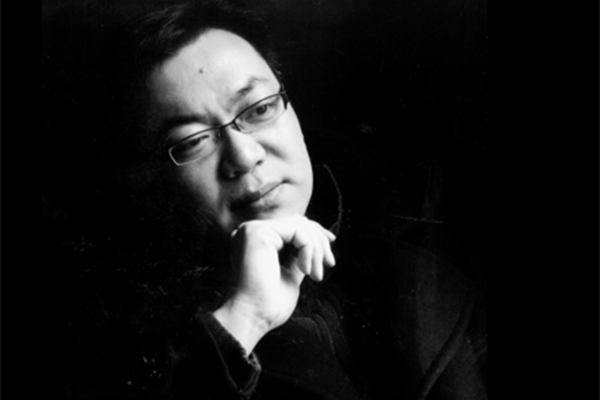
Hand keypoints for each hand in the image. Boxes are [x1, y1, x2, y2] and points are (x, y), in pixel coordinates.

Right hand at [213, 215, 335, 352]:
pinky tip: (306, 271)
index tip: (329, 255)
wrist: (253, 317)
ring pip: (300, 226)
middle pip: (298, 223)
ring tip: (316, 274)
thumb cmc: (267, 304)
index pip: (292, 226)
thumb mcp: (289, 276)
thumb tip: (313, 248)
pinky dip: (309, 250)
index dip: (315, 235)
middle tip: (329, 264)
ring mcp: (253, 229)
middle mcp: (251, 230)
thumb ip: (296, 258)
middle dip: (320, 243)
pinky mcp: (259, 232)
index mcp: (256, 240)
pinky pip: (297, 231)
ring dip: (316, 249)